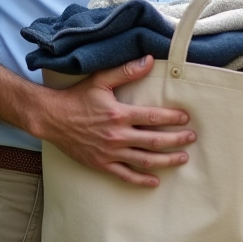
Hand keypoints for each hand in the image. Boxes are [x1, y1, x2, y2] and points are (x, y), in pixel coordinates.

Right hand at [34, 55, 194, 186]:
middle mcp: (116, 136)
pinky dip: (141, 180)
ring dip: (166, 161)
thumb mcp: (100, 80)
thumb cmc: (77, 97)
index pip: (153, 117)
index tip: (186, 118)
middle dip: (176, 140)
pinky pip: (125, 175)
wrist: (51, 118)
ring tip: (182, 159)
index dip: (172, 118)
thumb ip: (126, 71)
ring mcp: (109, 152)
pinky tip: (155, 181)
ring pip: (144, 161)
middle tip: (191, 138)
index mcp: (119, 114)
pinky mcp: (101, 164)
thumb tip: (149, 60)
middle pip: (154, 141)